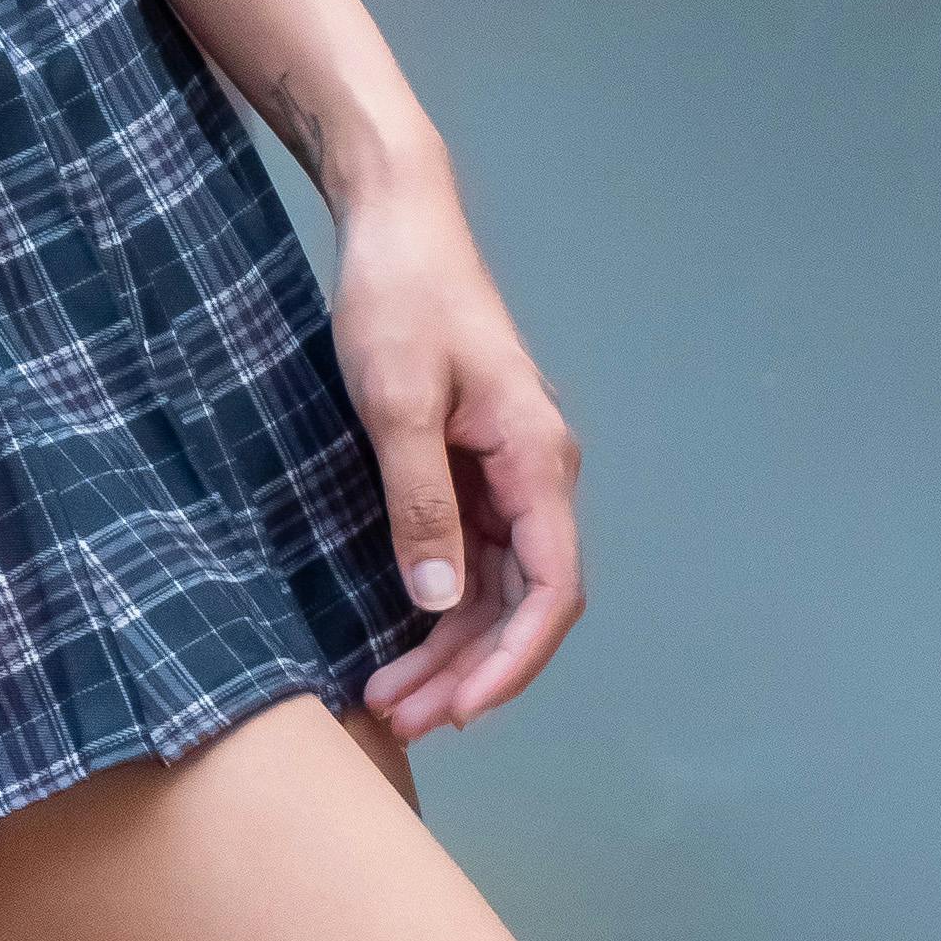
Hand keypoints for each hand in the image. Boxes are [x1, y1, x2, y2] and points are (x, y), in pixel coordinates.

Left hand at [330, 168, 583, 740]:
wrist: (393, 220)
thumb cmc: (399, 297)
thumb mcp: (397, 400)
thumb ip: (421, 501)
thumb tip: (440, 601)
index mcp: (538, 461)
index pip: (551, 591)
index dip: (513, 663)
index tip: (461, 711)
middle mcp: (535, 475)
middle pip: (520, 603)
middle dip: (468, 671)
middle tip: (401, 719)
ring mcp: (503, 473)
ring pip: (491, 587)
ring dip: (447, 647)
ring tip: (390, 698)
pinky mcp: (467, 465)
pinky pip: (466, 554)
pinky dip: (436, 601)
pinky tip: (398, 638)